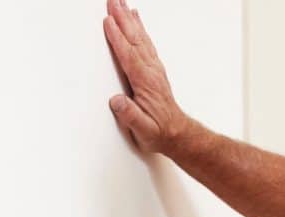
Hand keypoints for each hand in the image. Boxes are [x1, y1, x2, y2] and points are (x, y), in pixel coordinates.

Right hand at [104, 0, 190, 153]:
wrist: (176, 135)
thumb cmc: (159, 133)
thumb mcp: (143, 131)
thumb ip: (130, 116)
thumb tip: (117, 102)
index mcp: (146, 83)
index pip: (129, 56)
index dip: (117, 38)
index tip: (108, 22)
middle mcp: (151, 71)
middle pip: (135, 39)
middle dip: (122, 18)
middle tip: (112, 0)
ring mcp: (154, 68)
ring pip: (140, 37)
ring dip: (130, 19)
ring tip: (121, 3)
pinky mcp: (153, 68)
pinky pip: (145, 42)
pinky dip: (139, 28)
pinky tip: (135, 19)